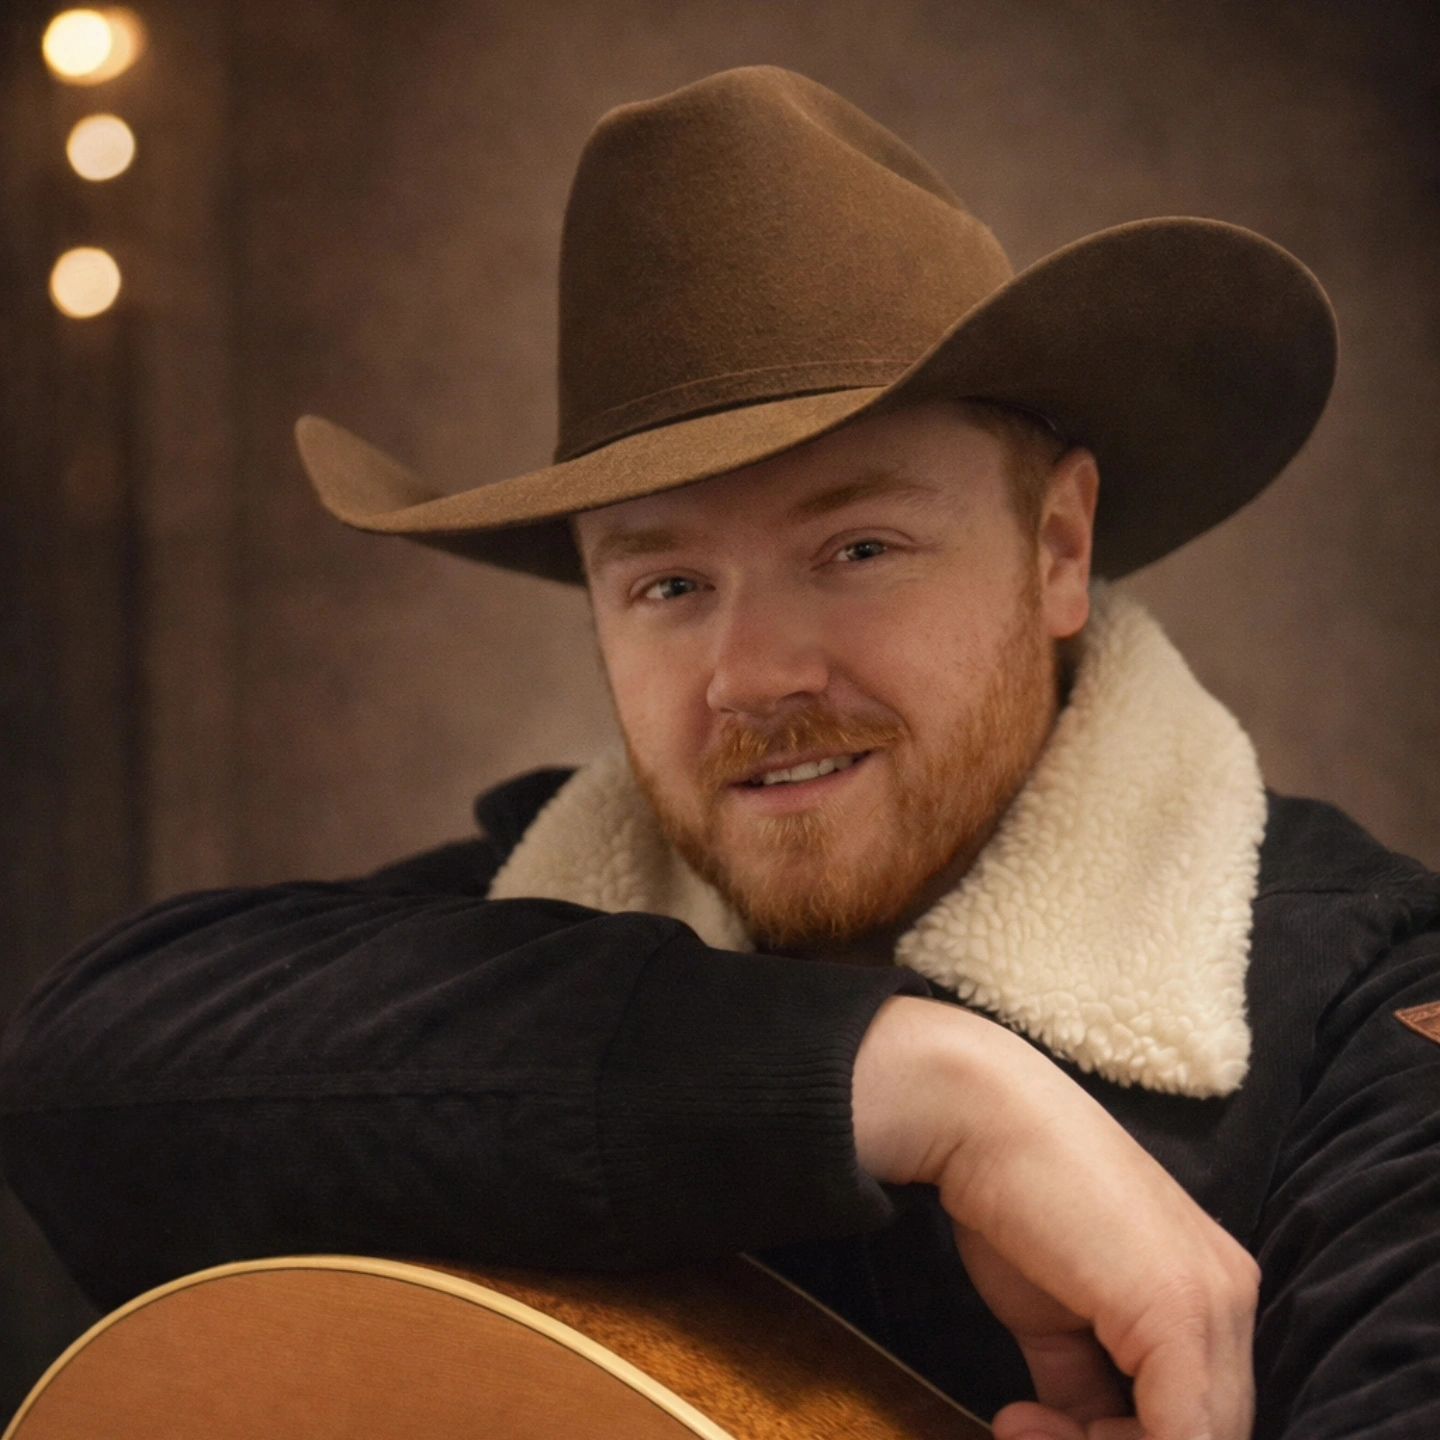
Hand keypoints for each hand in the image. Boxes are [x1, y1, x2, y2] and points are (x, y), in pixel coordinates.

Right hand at [852, 997, 1257, 1439]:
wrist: (979, 1118)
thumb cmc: (1010, 1197)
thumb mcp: (1055, 1314)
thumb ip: (1084, 1383)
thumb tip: (1081, 1437)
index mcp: (1211, 1289)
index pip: (1202, 1415)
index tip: (1029, 1425)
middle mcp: (1231, 1295)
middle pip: (1208, 1433)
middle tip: (1019, 1433)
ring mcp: (1214, 1301)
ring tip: (1016, 1425)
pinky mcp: (1180, 1312)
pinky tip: (1020, 1419)